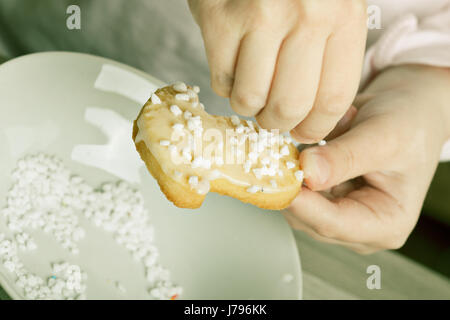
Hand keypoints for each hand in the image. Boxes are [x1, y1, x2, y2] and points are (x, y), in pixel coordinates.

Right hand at [188, 0, 366, 141]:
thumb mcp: (331, 8)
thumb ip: (330, 58)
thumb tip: (320, 118)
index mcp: (343, 16)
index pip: (333, 99)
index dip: (316, 128)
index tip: (304, 134)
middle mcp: (306, 15)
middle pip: (290, 106)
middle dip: (278, 124)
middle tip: (273, 119)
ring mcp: (260, 17)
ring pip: (250, 99)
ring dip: (249, 106)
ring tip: (253, 90)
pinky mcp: (219, 19)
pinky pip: (221, 80)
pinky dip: (227, 84)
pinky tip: (235, 66)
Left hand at [284, 65, 449, 252]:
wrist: (405, 112)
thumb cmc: (409, 126)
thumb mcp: (383, 137)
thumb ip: (345, 157)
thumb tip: (309, 172)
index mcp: (385, 224)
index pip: (333, 224)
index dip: (302, 204)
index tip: (279, 181)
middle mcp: (359, 227)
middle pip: (308, 218)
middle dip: (291, 187)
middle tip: (278, 154)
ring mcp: (338, 213)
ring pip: (296, 203)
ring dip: (291, 173)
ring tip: (308, 142)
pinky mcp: (322, 198)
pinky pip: (295, 187)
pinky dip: (292, 166)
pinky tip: (308, 146)